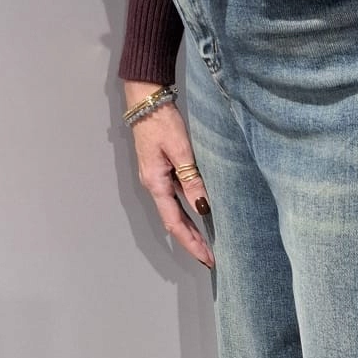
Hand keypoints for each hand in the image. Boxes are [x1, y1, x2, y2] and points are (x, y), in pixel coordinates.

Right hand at [122, 79, 213, 269]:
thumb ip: (192, 179)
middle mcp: (154, 185)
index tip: (207, 257)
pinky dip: (190, 209)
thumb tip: (204, 207)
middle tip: (212, 257)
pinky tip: (203, 212)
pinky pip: (177, 196)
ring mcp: (158, 178)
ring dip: (192, 228)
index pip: (174, 223)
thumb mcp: (180, 150)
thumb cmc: (162, 121)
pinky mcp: (163, 169)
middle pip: (174, 222)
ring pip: (176, 211)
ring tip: (210, 242)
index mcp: (156, 183)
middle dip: (193, 241)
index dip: (191, 242)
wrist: (146, 100)